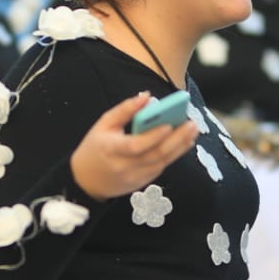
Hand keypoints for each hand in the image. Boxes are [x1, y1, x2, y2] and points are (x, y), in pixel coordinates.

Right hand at [70, 92, 198, 200]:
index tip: (170, 124)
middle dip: (176, 139)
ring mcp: (134, 177)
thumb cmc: (95, 148)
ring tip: (192, 132)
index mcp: (111, 150)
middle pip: (155, 155)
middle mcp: (124, 166)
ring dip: (180, 147)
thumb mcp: (103, 125)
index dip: (154, 136)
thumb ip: (124, 110)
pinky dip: (173, 155)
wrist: (86, 181)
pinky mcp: (141, 183)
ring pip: (162, 162)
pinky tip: (183, 143)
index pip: (136, 145)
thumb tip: (146, 96)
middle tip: (191, 124)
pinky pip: (160, 168)